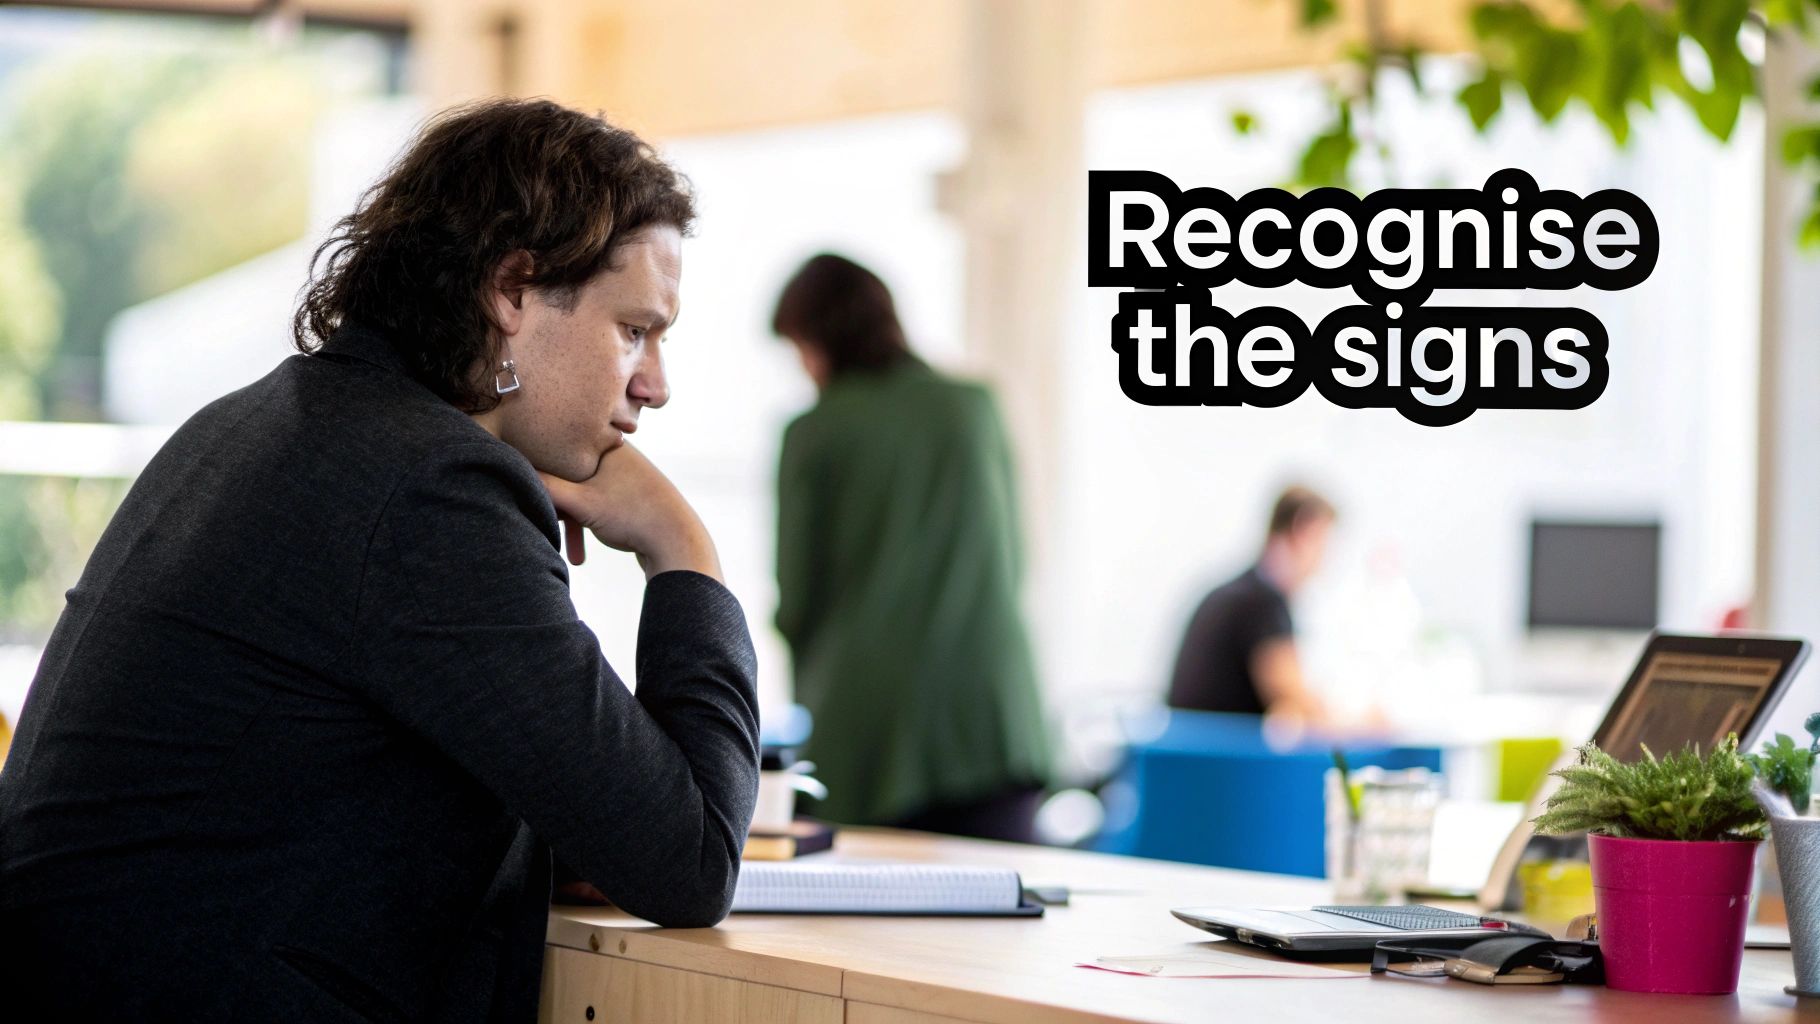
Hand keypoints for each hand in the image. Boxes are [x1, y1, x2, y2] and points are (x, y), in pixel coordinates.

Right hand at [538, 443, 722, 581]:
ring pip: (583, 496)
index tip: (523, 493)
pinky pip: (597, 507)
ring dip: (572, 524)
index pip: (559, 451)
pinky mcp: (630, 497)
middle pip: (569, 476)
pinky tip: (580, 556)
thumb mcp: (581, 503)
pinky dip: (587, 527)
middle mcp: (617, 454)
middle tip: (547, 528)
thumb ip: (545, 487)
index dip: (537, 472)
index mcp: (605, 443)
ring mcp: (625, 476)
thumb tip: (509, 471)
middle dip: (555, 506)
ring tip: (568, 554)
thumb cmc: (633, 515)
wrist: (679, 542)